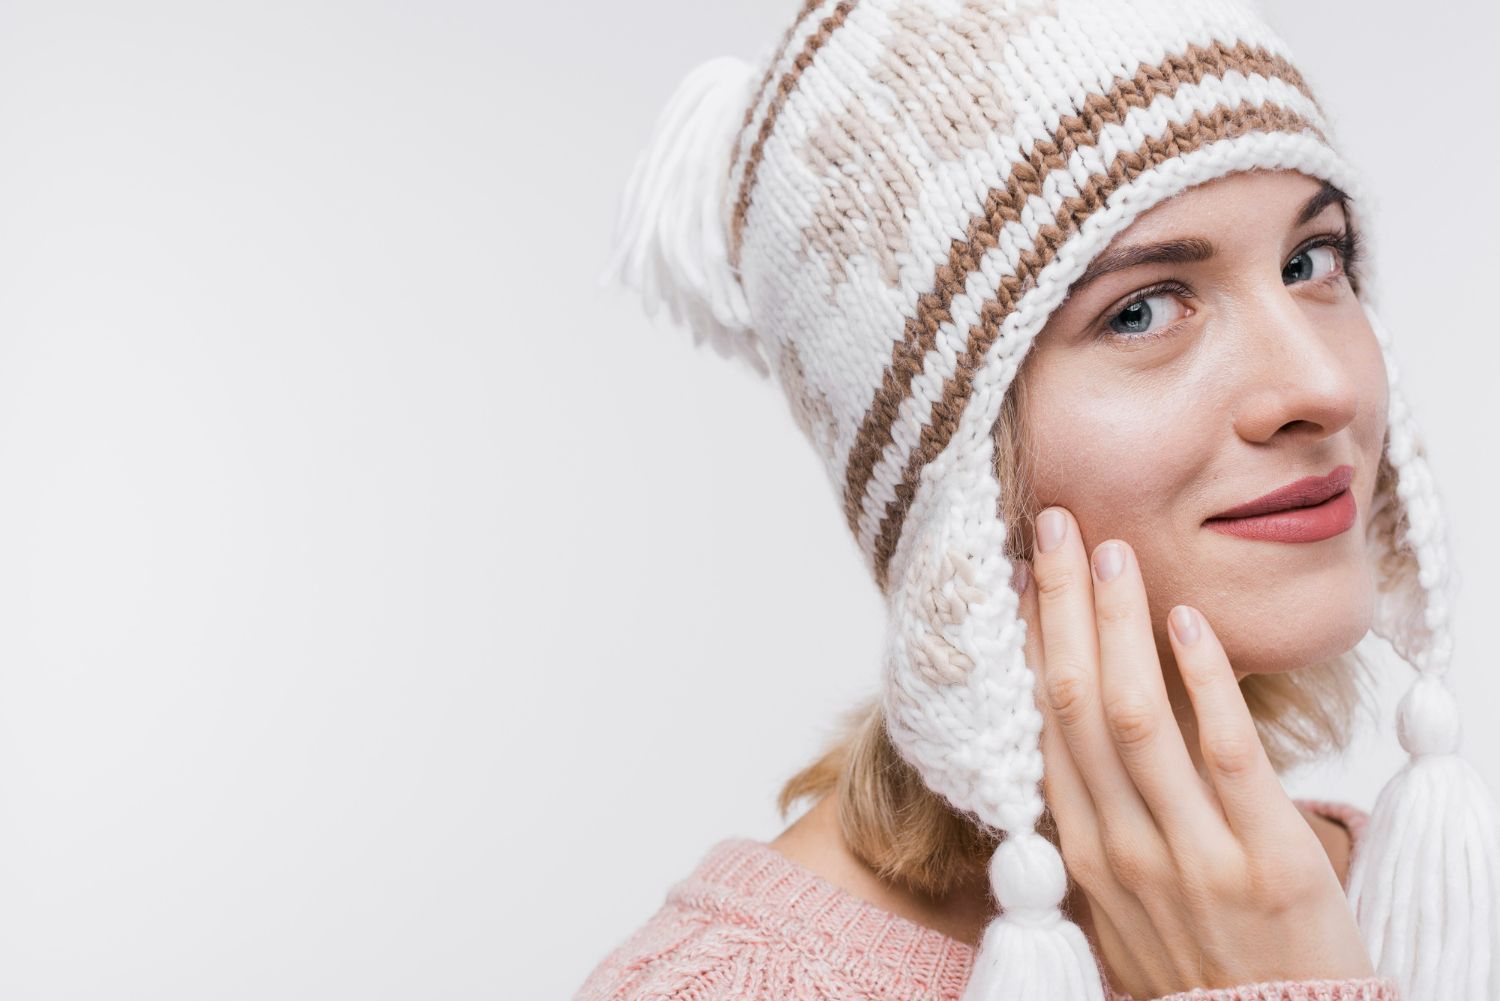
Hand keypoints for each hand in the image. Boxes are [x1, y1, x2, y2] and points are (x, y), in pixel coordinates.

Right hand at [1015, 505, 1373, 998]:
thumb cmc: (1198, 974)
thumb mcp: (1121, 913)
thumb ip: (1099, 835)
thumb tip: (1077, 759)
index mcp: (1082, 855)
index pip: (1043, 727)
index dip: (1031, 644)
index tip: (1025, 578)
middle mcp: (1119, 848)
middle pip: (1074, 703)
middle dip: (1061, 607)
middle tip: (1054, 526)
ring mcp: (1189, 853)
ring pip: (1134, 715)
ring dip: (1118, 623)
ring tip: (1113, 551)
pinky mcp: (1266, 858)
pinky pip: (1224, 751)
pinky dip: (1203, 679)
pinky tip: (1187, 619)